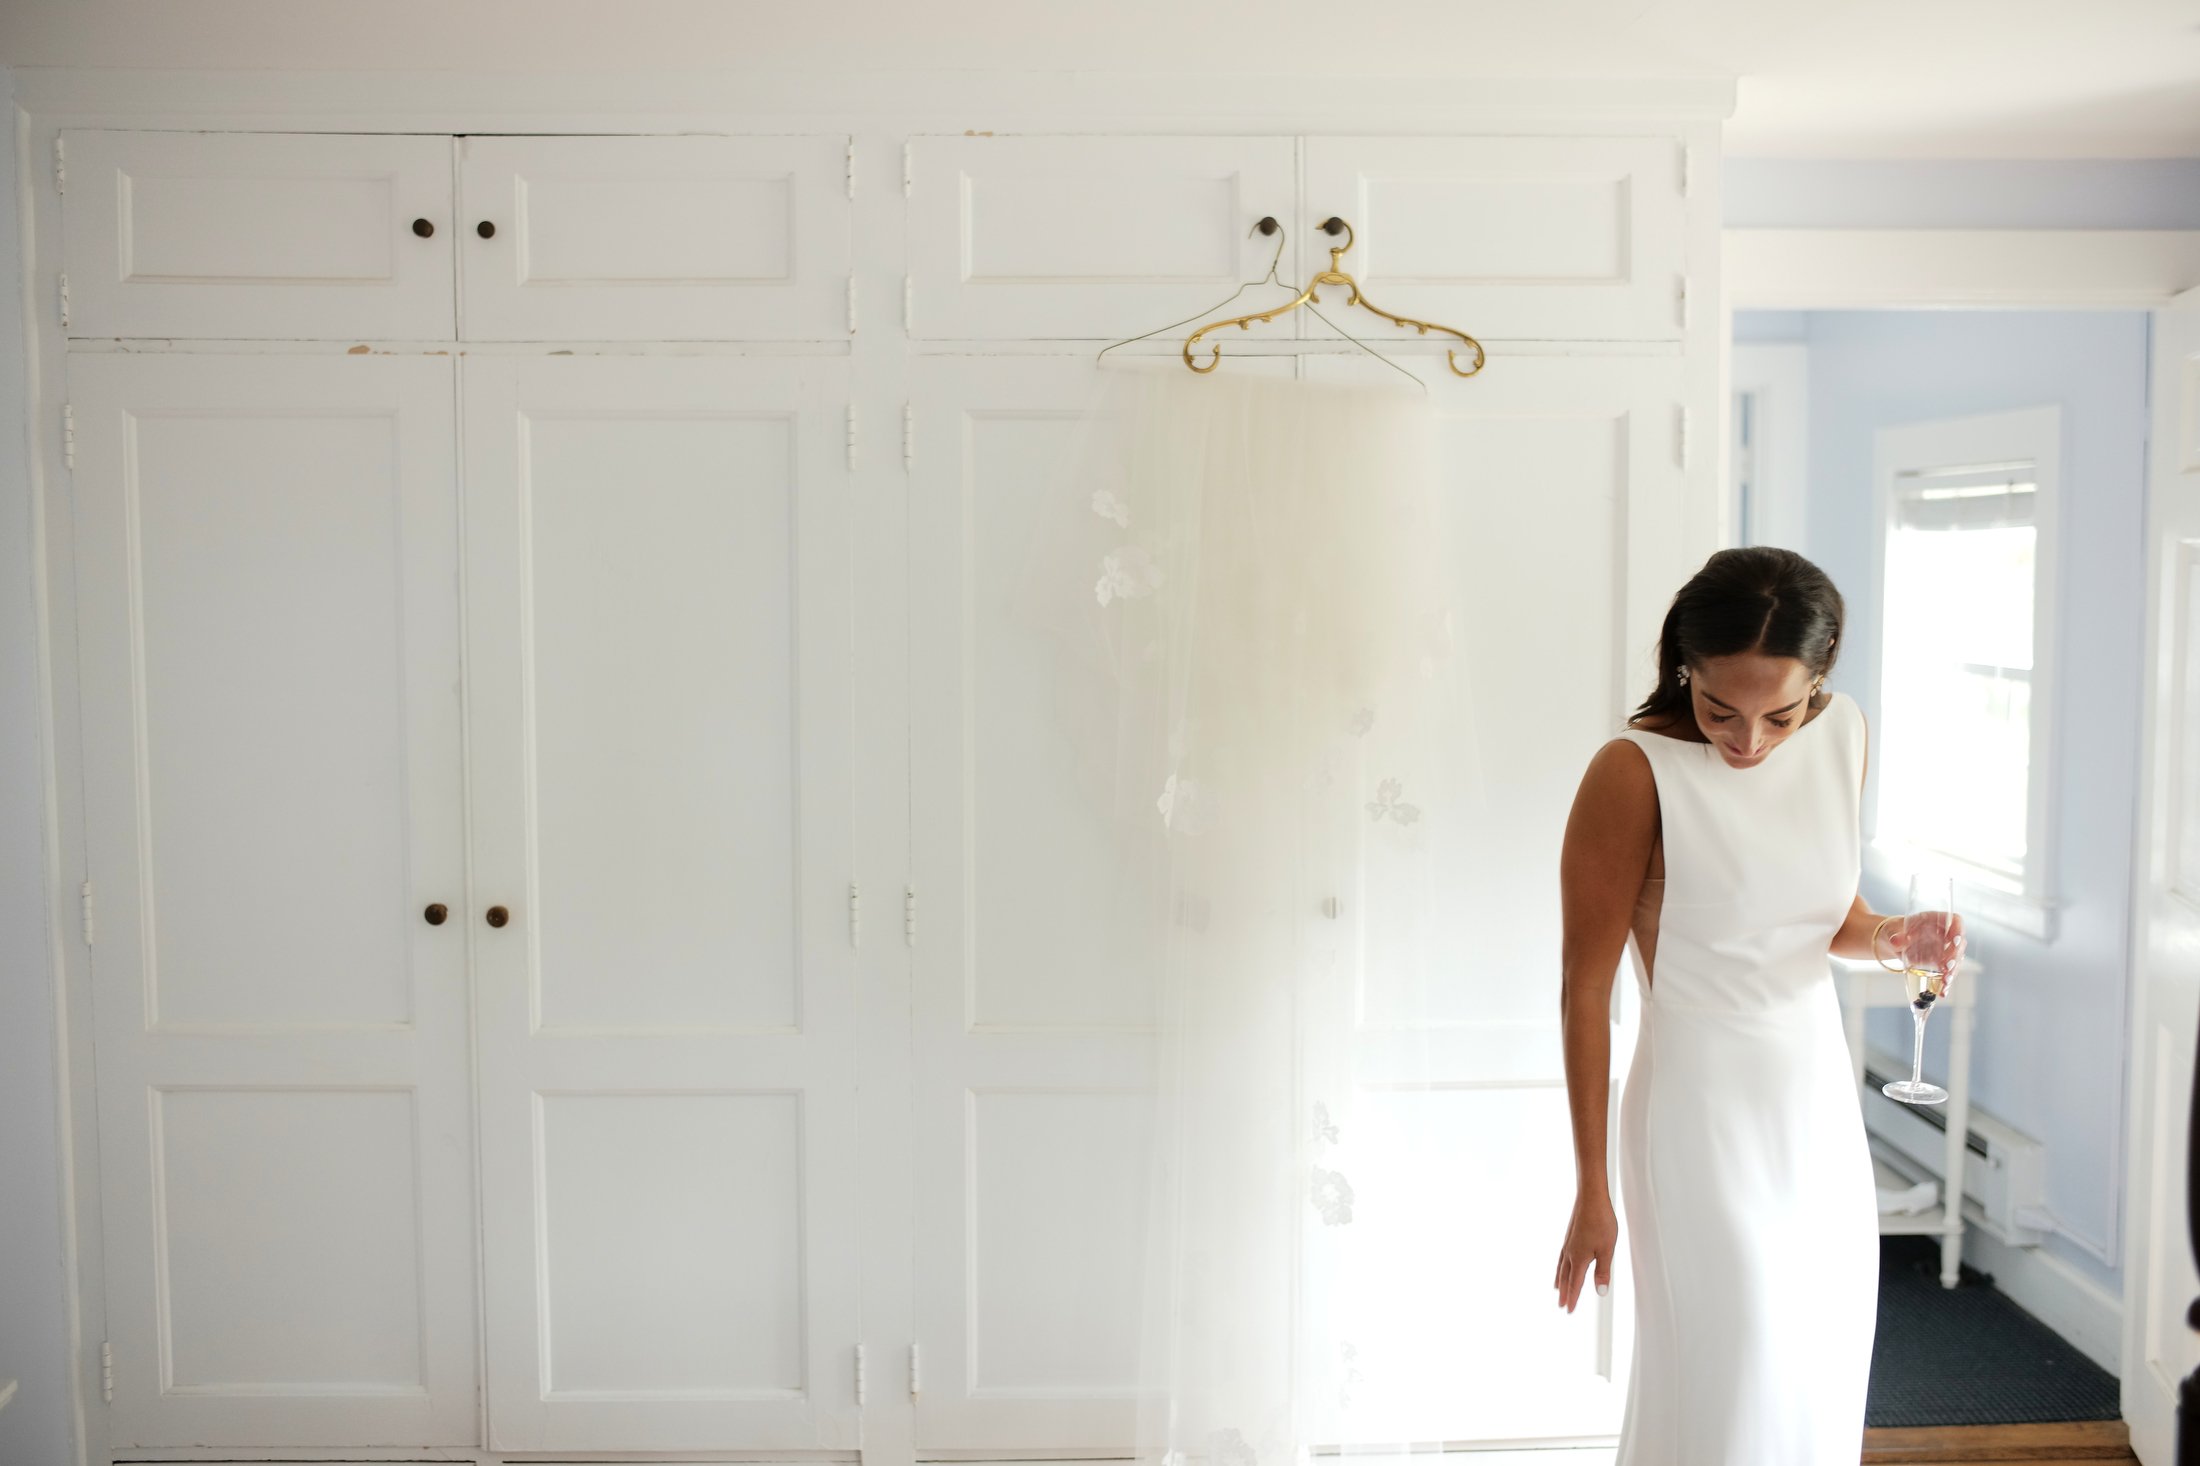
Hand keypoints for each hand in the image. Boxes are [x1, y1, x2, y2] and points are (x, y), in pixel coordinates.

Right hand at [1554, 1189, 1616, 1313]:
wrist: (1591, 1198)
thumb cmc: (1601, 1221)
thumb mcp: (1607, 1249)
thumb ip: (1603, 1271)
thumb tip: (1600, 1292)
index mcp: (1580, 1258)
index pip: (1575, 1283)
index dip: (1573, 1298)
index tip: (1569, 1311)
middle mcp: (1571, 1253)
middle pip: (1565, 1277)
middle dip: (1564, 1292)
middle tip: (1560, 1305)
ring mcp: (1568, 1244)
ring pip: (1561, 1267)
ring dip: (1559, 1279)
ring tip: (1556, 1287)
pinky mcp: (1570, 1236)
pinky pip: (1561, 1256)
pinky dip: (1559, 1266)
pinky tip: (1562, 1263)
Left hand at [1882, 910, 1967, 995]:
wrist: (1893, 942)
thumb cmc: (1895, 930)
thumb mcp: (1892, 931)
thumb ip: (1896, 936)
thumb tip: (1895, 941)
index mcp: (1935, 920)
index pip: (1955, 920)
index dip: (1958, 929)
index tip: (1954, 939)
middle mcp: (1944, 934)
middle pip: (1958, 943)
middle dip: (1954, 956)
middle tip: (1947, 966)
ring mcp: (1945, 949)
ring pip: (1955, 960)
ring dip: (1952, 971)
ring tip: (1946, 981)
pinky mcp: (1941, 963)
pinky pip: (1947, 972)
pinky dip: (1945, 982)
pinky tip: (1943, 991)